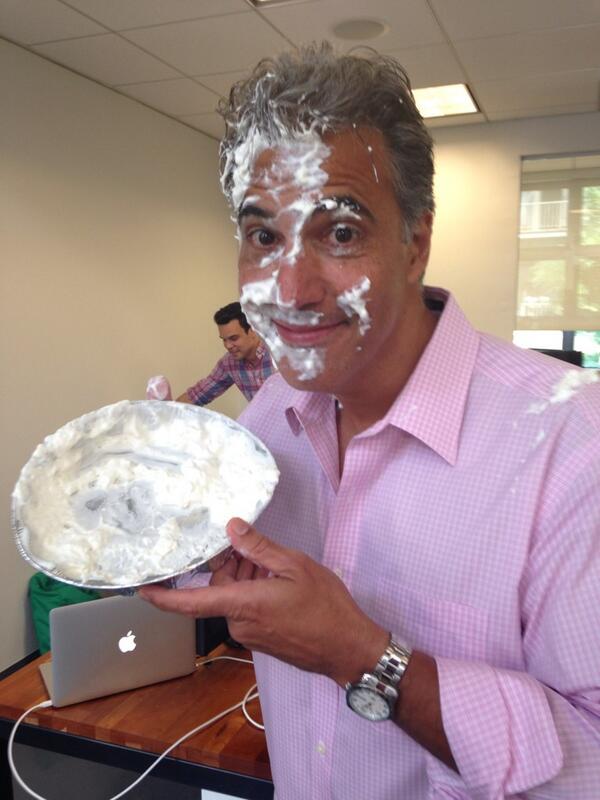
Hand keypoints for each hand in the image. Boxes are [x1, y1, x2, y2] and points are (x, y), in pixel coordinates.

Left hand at [139, 518, 387, 684]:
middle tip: (251, 547)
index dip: (162, 596)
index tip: (140, 588)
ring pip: (233, 598)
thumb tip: (232, 527)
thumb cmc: (325, 606)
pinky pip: (245, 609)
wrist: (348, 648)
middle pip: (219, 589)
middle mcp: (239, 623)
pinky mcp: (261, 640)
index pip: (191, 602)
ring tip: (273, 564)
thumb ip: (259, 548)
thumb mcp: (295, 566)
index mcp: (243, 605)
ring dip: (245, 578)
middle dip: (230, 566)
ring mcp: (250, 635)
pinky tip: (276, 580)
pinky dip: (254, 591)